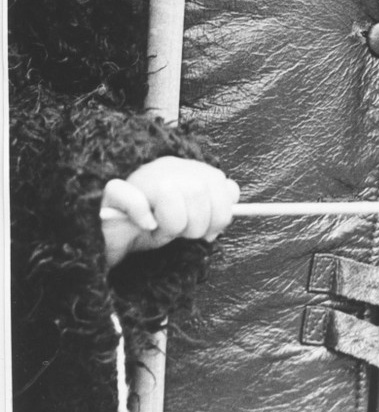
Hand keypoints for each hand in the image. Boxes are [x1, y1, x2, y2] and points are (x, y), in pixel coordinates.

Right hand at [101, 157, 239, 268]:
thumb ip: (216, 208)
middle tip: (180, 234)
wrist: (114, 243)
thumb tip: (231, 196)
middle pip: (198, 191)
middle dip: (195, 226)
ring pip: (169, 194)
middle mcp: (166, 167)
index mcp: (189, 170)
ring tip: (158, 230)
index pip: (219, 183)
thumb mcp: (192, 222)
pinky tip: (143, 225)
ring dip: (169, 226)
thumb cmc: (154, 230)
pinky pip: (133, 199)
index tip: (208, 232)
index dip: (219, 215)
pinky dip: (141, 217)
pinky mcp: (113, 193)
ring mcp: (139, 177)